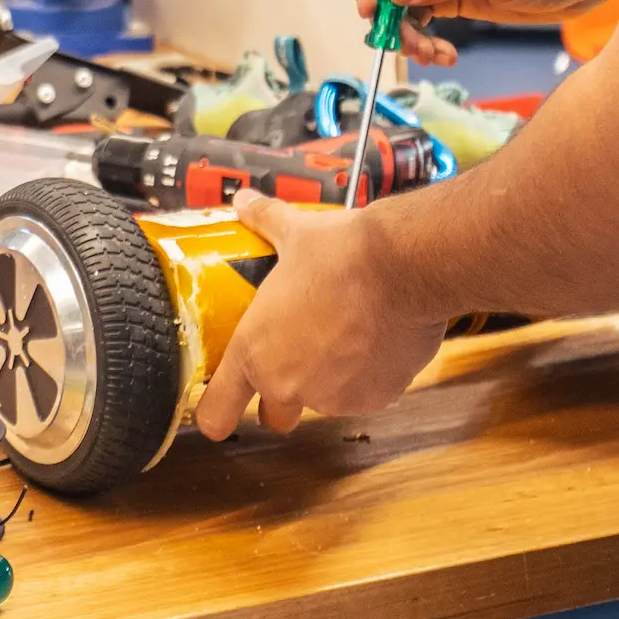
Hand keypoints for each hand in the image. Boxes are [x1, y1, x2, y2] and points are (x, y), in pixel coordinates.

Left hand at [195, 190, 451, 439]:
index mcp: (253, 351)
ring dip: (330, 383)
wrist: (403, 267)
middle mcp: (288, 383)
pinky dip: (369, 379)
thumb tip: (245, 201)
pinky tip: (377, 343)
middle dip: (282, 399)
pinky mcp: (375, 399)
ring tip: (347, 337)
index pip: (217, 410)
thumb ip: (264, 222)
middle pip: (276, 416)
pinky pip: (365, 396)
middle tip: (298, 362)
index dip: (215, 415)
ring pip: (324, 403)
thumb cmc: (341, 254)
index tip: (217, 417)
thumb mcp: (294, 233)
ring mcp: (333, 397)